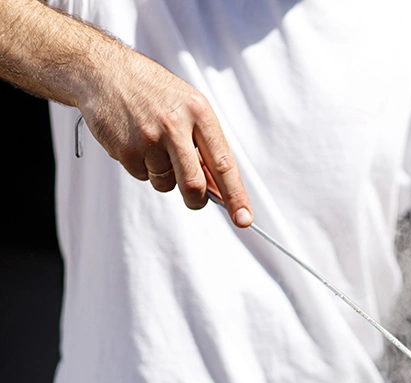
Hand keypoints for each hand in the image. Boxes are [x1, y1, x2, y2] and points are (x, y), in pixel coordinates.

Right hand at [76, 40, 252, 227]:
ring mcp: (148, 137)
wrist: (104, 72)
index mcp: (199, 113)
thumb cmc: (154, 93)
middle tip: (195, 200)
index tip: (244, 220)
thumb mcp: (189, 108)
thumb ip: (206, 146)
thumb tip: (219, 189)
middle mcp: (175, 125)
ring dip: (164, 176)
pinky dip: (143, 168)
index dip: (236, 196)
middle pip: (193, 184)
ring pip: (166, 183)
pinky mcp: (125, 148)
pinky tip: (135, 142)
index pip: (224, 164)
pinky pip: (142, 176)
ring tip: (154, 146)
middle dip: (196, 200)